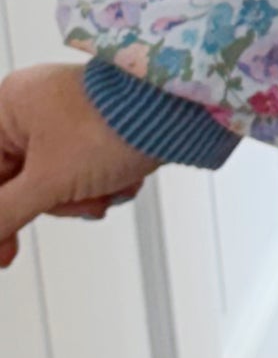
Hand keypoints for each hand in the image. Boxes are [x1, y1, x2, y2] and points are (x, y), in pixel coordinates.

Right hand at [0, 63, 158, 268]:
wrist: (179, 109)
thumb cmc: (112, 127)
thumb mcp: (48, 181)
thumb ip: (4, 213)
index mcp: (9, 106)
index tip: (7, 252)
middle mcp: (34, 106)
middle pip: (21, 180)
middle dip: (57, 201)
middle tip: (80, 204)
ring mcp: (67, 116)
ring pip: (54, 182)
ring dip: (83, 196)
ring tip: (106, 188)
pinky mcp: (97, 128)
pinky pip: (82, 172)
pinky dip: (101, 184)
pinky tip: (121, 182)